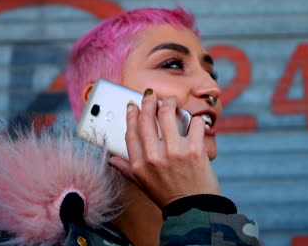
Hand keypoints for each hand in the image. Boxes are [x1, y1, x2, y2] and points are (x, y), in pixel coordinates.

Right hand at [109, 90, 220, 208]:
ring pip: (168, 113)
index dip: (132, 115)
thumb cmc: (168, 197)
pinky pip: (194, 123)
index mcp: (140, 164)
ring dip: (169, 103)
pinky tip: (194, 122)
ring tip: (171, 101)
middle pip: (147, 118)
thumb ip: (127, 169)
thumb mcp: (143, 185)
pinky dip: (195, 120)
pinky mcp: (195, 149)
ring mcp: (175, 151)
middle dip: (149, 102)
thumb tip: (111, 159)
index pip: (131, 131)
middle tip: (152, 96)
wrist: (194, 210)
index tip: (133, 106)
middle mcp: (154, 156)